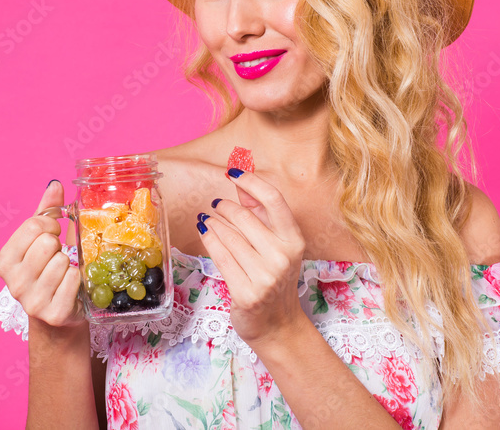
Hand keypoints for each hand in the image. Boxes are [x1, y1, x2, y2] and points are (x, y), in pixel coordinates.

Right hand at [0, 181, 84, 327]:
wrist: (57, 317)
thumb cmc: (48, 271)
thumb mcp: (42, 239)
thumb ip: (47, 211)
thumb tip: (54, 185)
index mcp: (5, 261)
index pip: (33, 226)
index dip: (50, 225)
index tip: (53, 234)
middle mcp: (13, 283)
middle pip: (47, 243)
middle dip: (59, 245)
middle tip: (59, 256)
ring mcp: (32, 301)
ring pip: (62, 261)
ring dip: (70, 263)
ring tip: (64, 273)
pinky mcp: (54, 313)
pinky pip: (73, 279)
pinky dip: (78, 278)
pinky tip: (72, 286)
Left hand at [198, 169, 307, 346]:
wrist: (277, 325)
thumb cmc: (275, 280)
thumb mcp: (278, 246)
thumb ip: (261, 215)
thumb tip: (241, 187)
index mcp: (295, 241)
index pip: (274, 200)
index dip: (251, 181)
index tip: (233, 173)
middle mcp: (283, 257)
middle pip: (244, 216)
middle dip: (224, 206)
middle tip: (216, 204)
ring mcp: (265, 276)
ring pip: (228, 236)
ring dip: (213, 222)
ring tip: (207, 218)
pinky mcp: (246, 292)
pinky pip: (220, 256)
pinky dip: (209, 239)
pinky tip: (205, 231)